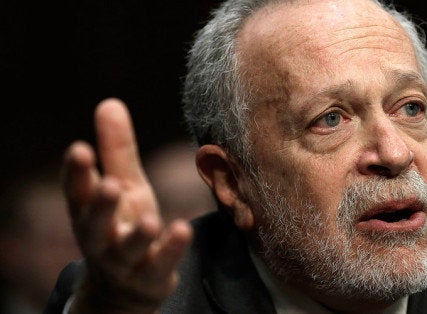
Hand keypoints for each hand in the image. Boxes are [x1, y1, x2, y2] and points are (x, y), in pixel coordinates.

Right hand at [62, 98, 192, 312]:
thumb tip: (109, 102)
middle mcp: (101, 239)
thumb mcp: (124, 186)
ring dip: (137, 236)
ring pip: (126, 251)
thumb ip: (116, 150)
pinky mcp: (150, 277)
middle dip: (100, 207)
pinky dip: (170, 251)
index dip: (76, 173)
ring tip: (150, 219)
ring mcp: (125, 262)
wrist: (127, 286)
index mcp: (90, 212)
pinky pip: (159, 266)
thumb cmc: (123, 225)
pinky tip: (182, 230)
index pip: (77, 193)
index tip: (79, 149)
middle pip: (94, 225)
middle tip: (108, 185)